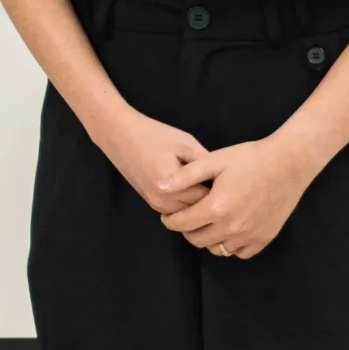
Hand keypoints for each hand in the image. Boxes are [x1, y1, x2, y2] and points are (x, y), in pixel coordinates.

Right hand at [87, 107, 213, 214]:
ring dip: (199, 205)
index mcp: (172, 187)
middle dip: (212, 201)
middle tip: (224, 186)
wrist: (118, 134)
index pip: (208, 200)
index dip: (222, 192)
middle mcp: (162, 201)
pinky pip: (177, 210)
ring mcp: (155, 204)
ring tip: (209, 187)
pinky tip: (193, 188)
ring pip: (188, 215)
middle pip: (198, 212)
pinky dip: (187, 204)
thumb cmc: (153, 134)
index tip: (230, 182)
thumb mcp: (185, 143)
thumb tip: (224, 180)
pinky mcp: (151, 202)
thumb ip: (206, 164)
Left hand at [158, 135, 318, 259]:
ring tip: (205, 224)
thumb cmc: (250, 158)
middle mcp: (233, 226)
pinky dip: (230, 246)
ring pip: (218, 249)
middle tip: (185, 219)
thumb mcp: (213, 160)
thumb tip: (159, 186)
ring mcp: (250, 234)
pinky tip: (227, 230)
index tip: (167, 216)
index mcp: (216, 207)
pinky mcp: (265, 237)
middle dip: (186, 230)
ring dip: (207, 239)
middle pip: (197, 240)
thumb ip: (185, 176)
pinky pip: (241, 253)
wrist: (288, 163)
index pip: (183, 224)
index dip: (169, 221)